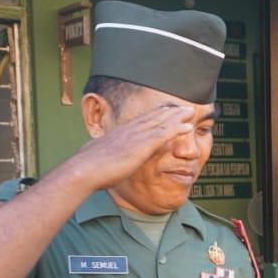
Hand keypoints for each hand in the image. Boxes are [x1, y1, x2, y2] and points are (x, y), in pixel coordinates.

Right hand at [61, 104, 195, 191]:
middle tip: (184, 106)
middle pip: (154, 117)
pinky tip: (189, 127)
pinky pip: (164, 134)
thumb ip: (104, 155)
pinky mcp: (142, 146)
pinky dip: (177, 129)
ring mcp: (136, 137)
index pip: (141, 120)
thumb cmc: (88, 168)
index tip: (166, 110)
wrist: (85, 170)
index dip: (155, 114)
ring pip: (162, 122)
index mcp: (120, 133)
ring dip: (178, 116)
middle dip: (170, 111)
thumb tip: (99, 157)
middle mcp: (129, 131)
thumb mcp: (98, 157)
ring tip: (191, 111)